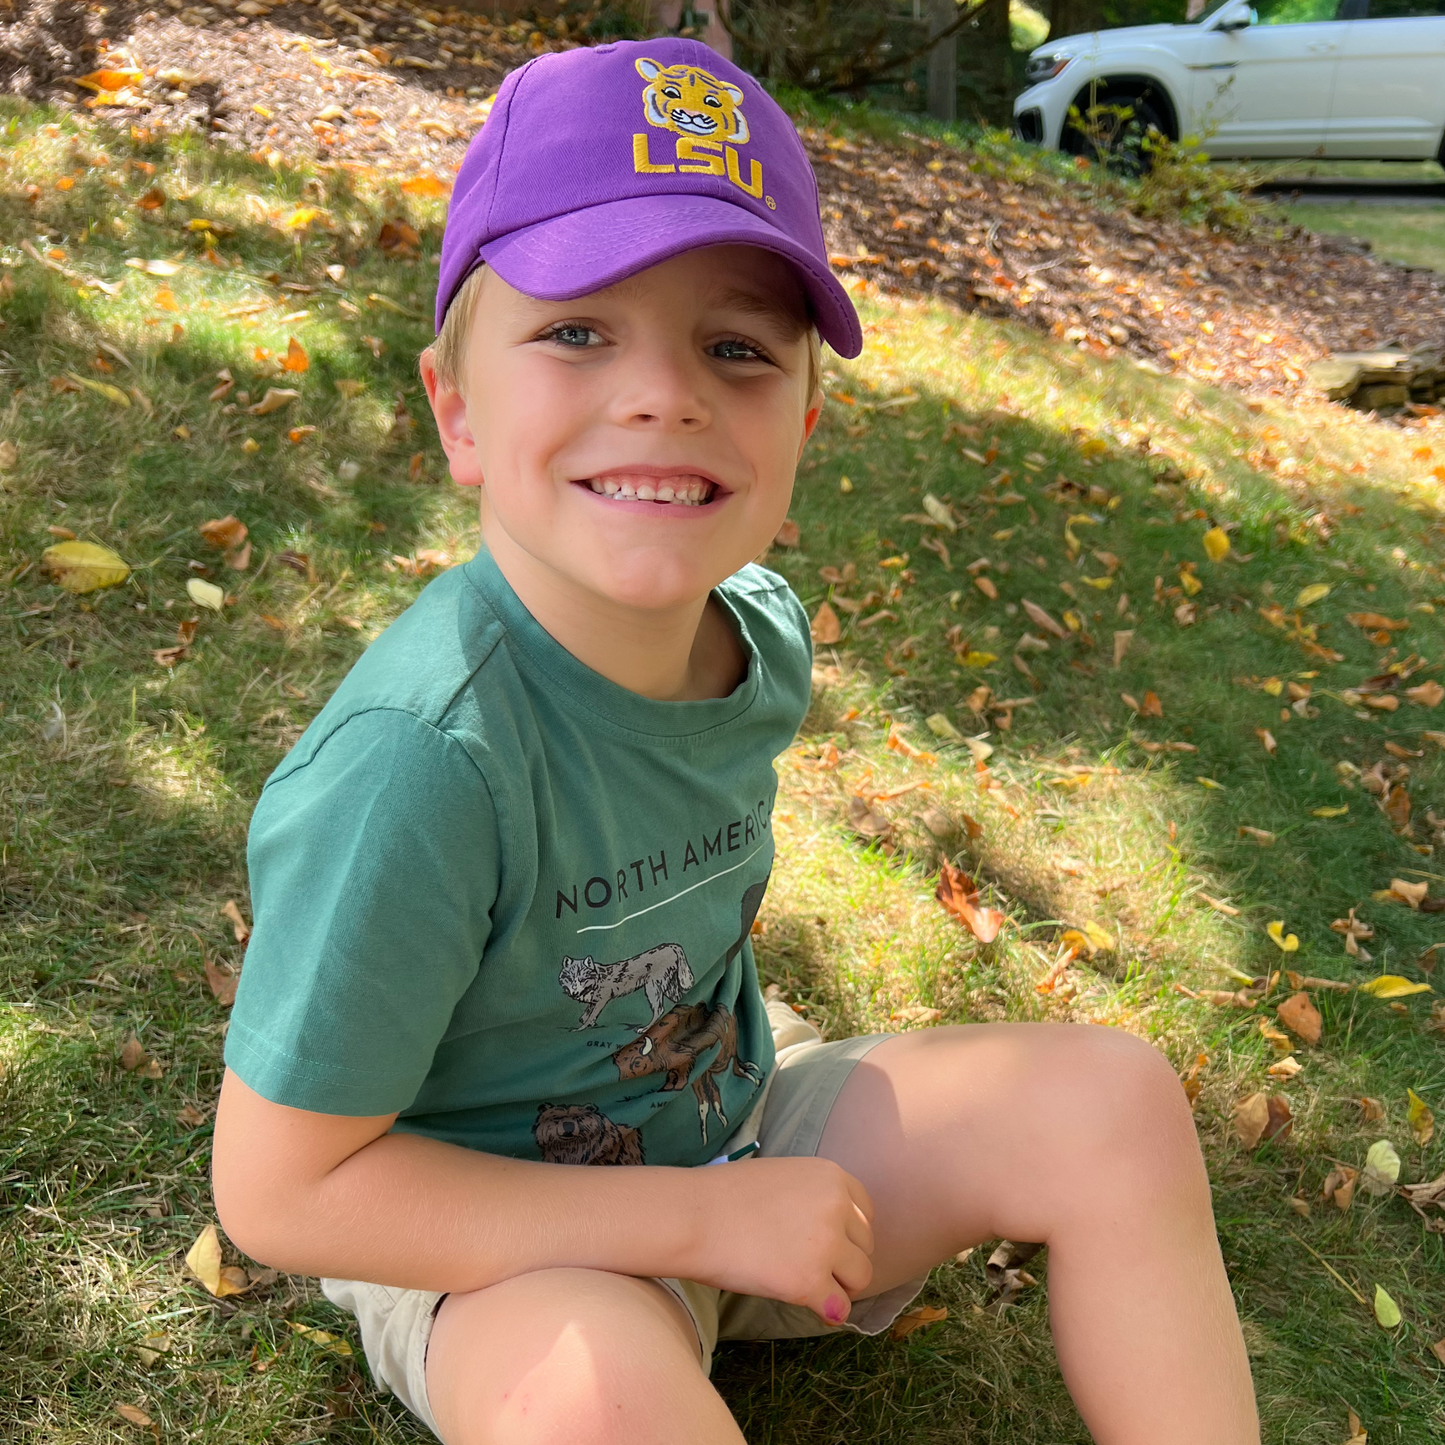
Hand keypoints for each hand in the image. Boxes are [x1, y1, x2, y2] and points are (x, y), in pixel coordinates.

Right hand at [685, 1156, 873, 1324]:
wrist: (694, 1216)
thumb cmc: (726, 1195)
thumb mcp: (784, 1176)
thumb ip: (814, 1197)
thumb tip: (834, 1233)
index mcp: (831, 1175)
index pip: (866, 1212)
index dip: (849, 1233)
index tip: (829, 1244)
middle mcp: (837, 1206)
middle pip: (866, 1246)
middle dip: (845, 1260)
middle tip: (813, 1266)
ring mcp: (826, 1244)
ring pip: (860, 1278)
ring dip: (840, 1286)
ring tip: (810, 1285)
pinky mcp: (809, 1280)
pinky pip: (840, 1307)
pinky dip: (827, 1310)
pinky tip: (808, 1304)